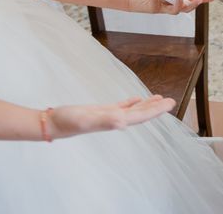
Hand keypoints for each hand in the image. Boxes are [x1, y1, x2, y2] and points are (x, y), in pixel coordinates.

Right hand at [49, 95, 175, 138]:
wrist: (51, 124)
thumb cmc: (66, 122)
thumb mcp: (85, 119)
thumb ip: (103, 121)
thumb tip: (122, 122)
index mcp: (114, 121)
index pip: (140, 116)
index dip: (155, 110)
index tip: (170, 104)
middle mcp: (114, 120)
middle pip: (140, 114)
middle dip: (156, 108)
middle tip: (171, 101)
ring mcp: (108, 116)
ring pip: (132, 110)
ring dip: (146, 105)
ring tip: (159, 99)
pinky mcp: (100, 111)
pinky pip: (120, 106)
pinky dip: (131, 103)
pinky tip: (136, 100)